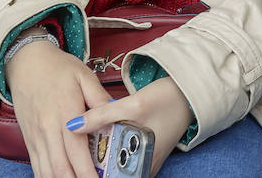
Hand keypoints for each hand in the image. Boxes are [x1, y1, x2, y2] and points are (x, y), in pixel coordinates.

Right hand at [5, 37, 112, 177]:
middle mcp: (48, 129)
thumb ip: (100, 98)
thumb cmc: (58, 68)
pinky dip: (48, 176)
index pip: (77, 151)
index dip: (88, 172)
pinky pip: (36, 166)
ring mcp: (36, 137)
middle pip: (60, 168)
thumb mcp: (84, 76)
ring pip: (46, 171)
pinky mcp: (29, 140)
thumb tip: (116, 114)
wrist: (26, 62)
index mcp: (66, 113)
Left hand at [72, 78, 192, 175]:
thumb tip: (73, 125)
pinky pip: (121, 156)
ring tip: (87, 142)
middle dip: (94, 163)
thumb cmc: (168, 100)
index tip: (78, 163)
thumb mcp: (133, 105)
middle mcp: (144, 165)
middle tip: (79, 149)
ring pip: (114, 165)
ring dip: (101, 155)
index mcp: (143, 162)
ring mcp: (143, 158)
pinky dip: (110, 148)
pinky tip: (101, 136)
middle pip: (111, 173)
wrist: (188, 92)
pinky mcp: (142, 149)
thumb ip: (101, 115)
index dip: (93, 172)